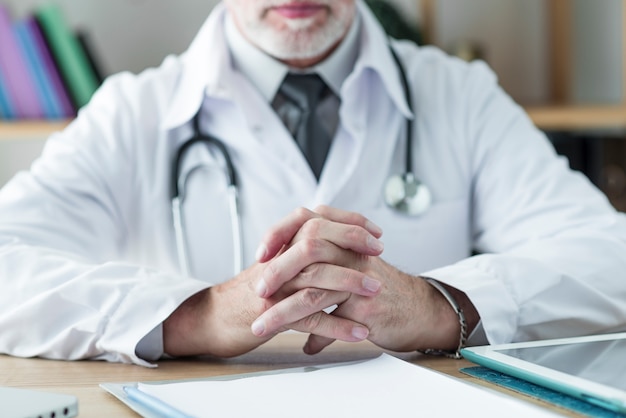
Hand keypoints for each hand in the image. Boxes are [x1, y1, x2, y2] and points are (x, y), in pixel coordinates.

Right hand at [163, 207, 384, 357]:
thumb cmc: (249, 293)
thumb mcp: (275, 265)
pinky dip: (336, 326)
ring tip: (375, 290)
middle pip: (317, 241)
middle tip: (378, 253)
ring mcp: (274, 287)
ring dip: (350, 283)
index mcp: (280, 247)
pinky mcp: (271, 314)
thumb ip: (301, 253)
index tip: (374, 231)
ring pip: (315, 277)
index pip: (317, 221)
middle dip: (352, 244)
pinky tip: (357, 332)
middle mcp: (277, 261)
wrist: (213, 317)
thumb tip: (336, 245)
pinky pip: (309, 318)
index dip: (348, 223)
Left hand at [252, 205, 478, 353]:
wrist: (419, 308)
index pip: (306, 220)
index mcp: (343, 238)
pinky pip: (334, 323)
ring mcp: (360, 279)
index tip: (259, 255)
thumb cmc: (378, 286)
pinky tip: (307, 347)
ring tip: (263, 327)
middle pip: (308, 249)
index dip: (279, 234)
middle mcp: (352, 253)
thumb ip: (319, 257)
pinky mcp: (368, 307)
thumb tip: (280, 264)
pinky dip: (318, 337)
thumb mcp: (348, 264)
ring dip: (284, 313)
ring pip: (315, 292)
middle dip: (277, 271)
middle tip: (258, 291)